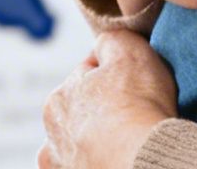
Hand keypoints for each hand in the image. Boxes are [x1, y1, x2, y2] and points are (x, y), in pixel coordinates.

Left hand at [40, 32, 176, 168]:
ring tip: (126, 141)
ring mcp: (63, 166)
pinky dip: (97, 162)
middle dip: (102, 110)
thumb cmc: (138, 106)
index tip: (136, 83)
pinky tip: (113, 158)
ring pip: (81, 146)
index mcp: (58, 99)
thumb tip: (103, 46)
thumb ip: (110, 40)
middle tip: (134, 113)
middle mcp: (53, 135)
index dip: (115, 76)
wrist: (143, 161)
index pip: (87, 78)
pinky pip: (87, 167)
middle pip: (82, 113)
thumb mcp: (128, 49)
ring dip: (96, 142)